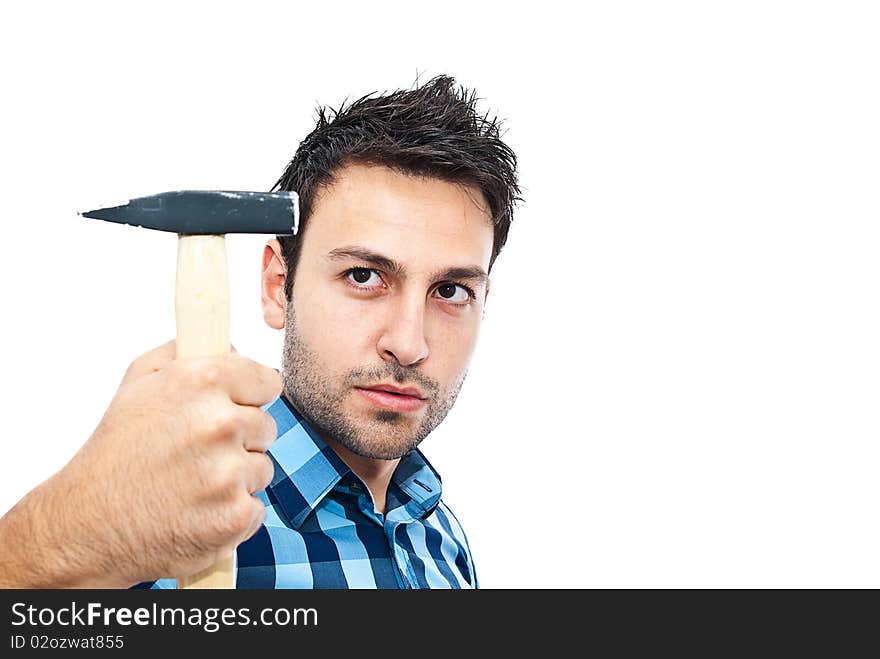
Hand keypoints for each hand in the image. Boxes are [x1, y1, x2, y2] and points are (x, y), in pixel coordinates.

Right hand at [0, 341, 280, 587]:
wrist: (87, 524)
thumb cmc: (116, 450)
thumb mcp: (139, 381)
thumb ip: (187, 352)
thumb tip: (233, 347)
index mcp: (201, 380)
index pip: (268, 382)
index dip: (249, 397)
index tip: (234, 408)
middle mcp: (219, 422)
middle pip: (267, 426)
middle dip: (240, 440)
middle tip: (198, 454)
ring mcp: (229, 472)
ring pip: (262, 468)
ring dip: (236, 478)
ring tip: (192, 484)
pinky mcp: (234, 515)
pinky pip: (256, 507)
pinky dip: (232, 513)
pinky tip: (197, 511)